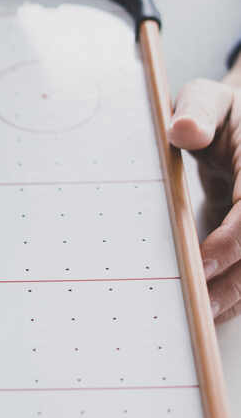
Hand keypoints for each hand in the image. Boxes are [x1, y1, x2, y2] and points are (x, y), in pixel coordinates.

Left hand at [169, 54, 240, 322]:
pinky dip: (238, 294)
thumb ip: (196, 110)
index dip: (234, 239)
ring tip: (201, 318)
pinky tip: (212, 311)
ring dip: (237, 295)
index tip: (203, 263)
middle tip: (198, 308)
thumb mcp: (206, 99)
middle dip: (235, 282)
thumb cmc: (221, 117)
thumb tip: (182, 128)